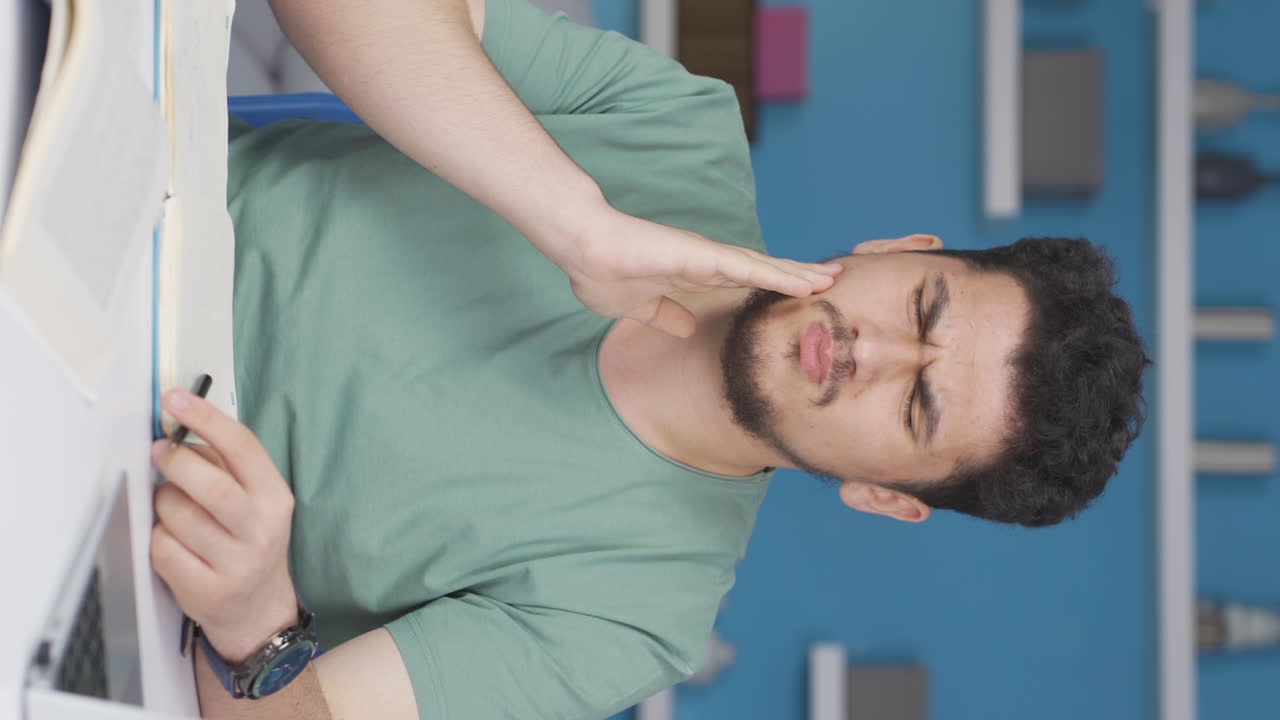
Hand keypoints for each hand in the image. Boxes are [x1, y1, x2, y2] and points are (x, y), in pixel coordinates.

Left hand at [150, 389, 298, 663]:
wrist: (260, 611)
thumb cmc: (249, 541)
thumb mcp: (256, 502)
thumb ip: (226, 467)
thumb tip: (178, 429)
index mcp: (276, 498)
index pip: (243, 448)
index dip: (206, 419)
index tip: (174, 399)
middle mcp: (261, 530)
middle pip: (210, 484)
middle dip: (175, 461)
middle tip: (159, 451)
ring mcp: (235, 563)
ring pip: (177, 515)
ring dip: (163, 504)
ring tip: (173, 508)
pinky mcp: (206, 590)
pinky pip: (162, 548)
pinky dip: (157, 538)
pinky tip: (173, 541)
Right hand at [549, 208, 843, 337]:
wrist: (582, 249)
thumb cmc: (601, 272)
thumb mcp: (639, 306)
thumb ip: (665, 314)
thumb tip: (684, 327)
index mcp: (693, 273)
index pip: (741, 281)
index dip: (770, 287)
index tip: (797, 295)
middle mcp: (707, 261)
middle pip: (761, 272)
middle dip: (795, 278)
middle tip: (831, 282)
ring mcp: (707, 256)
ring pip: (763, 268)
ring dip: (797, 275)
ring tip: (830, 279)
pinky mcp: (703, 255)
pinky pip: (750, 269)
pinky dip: (780, 277)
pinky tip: (805, 283)